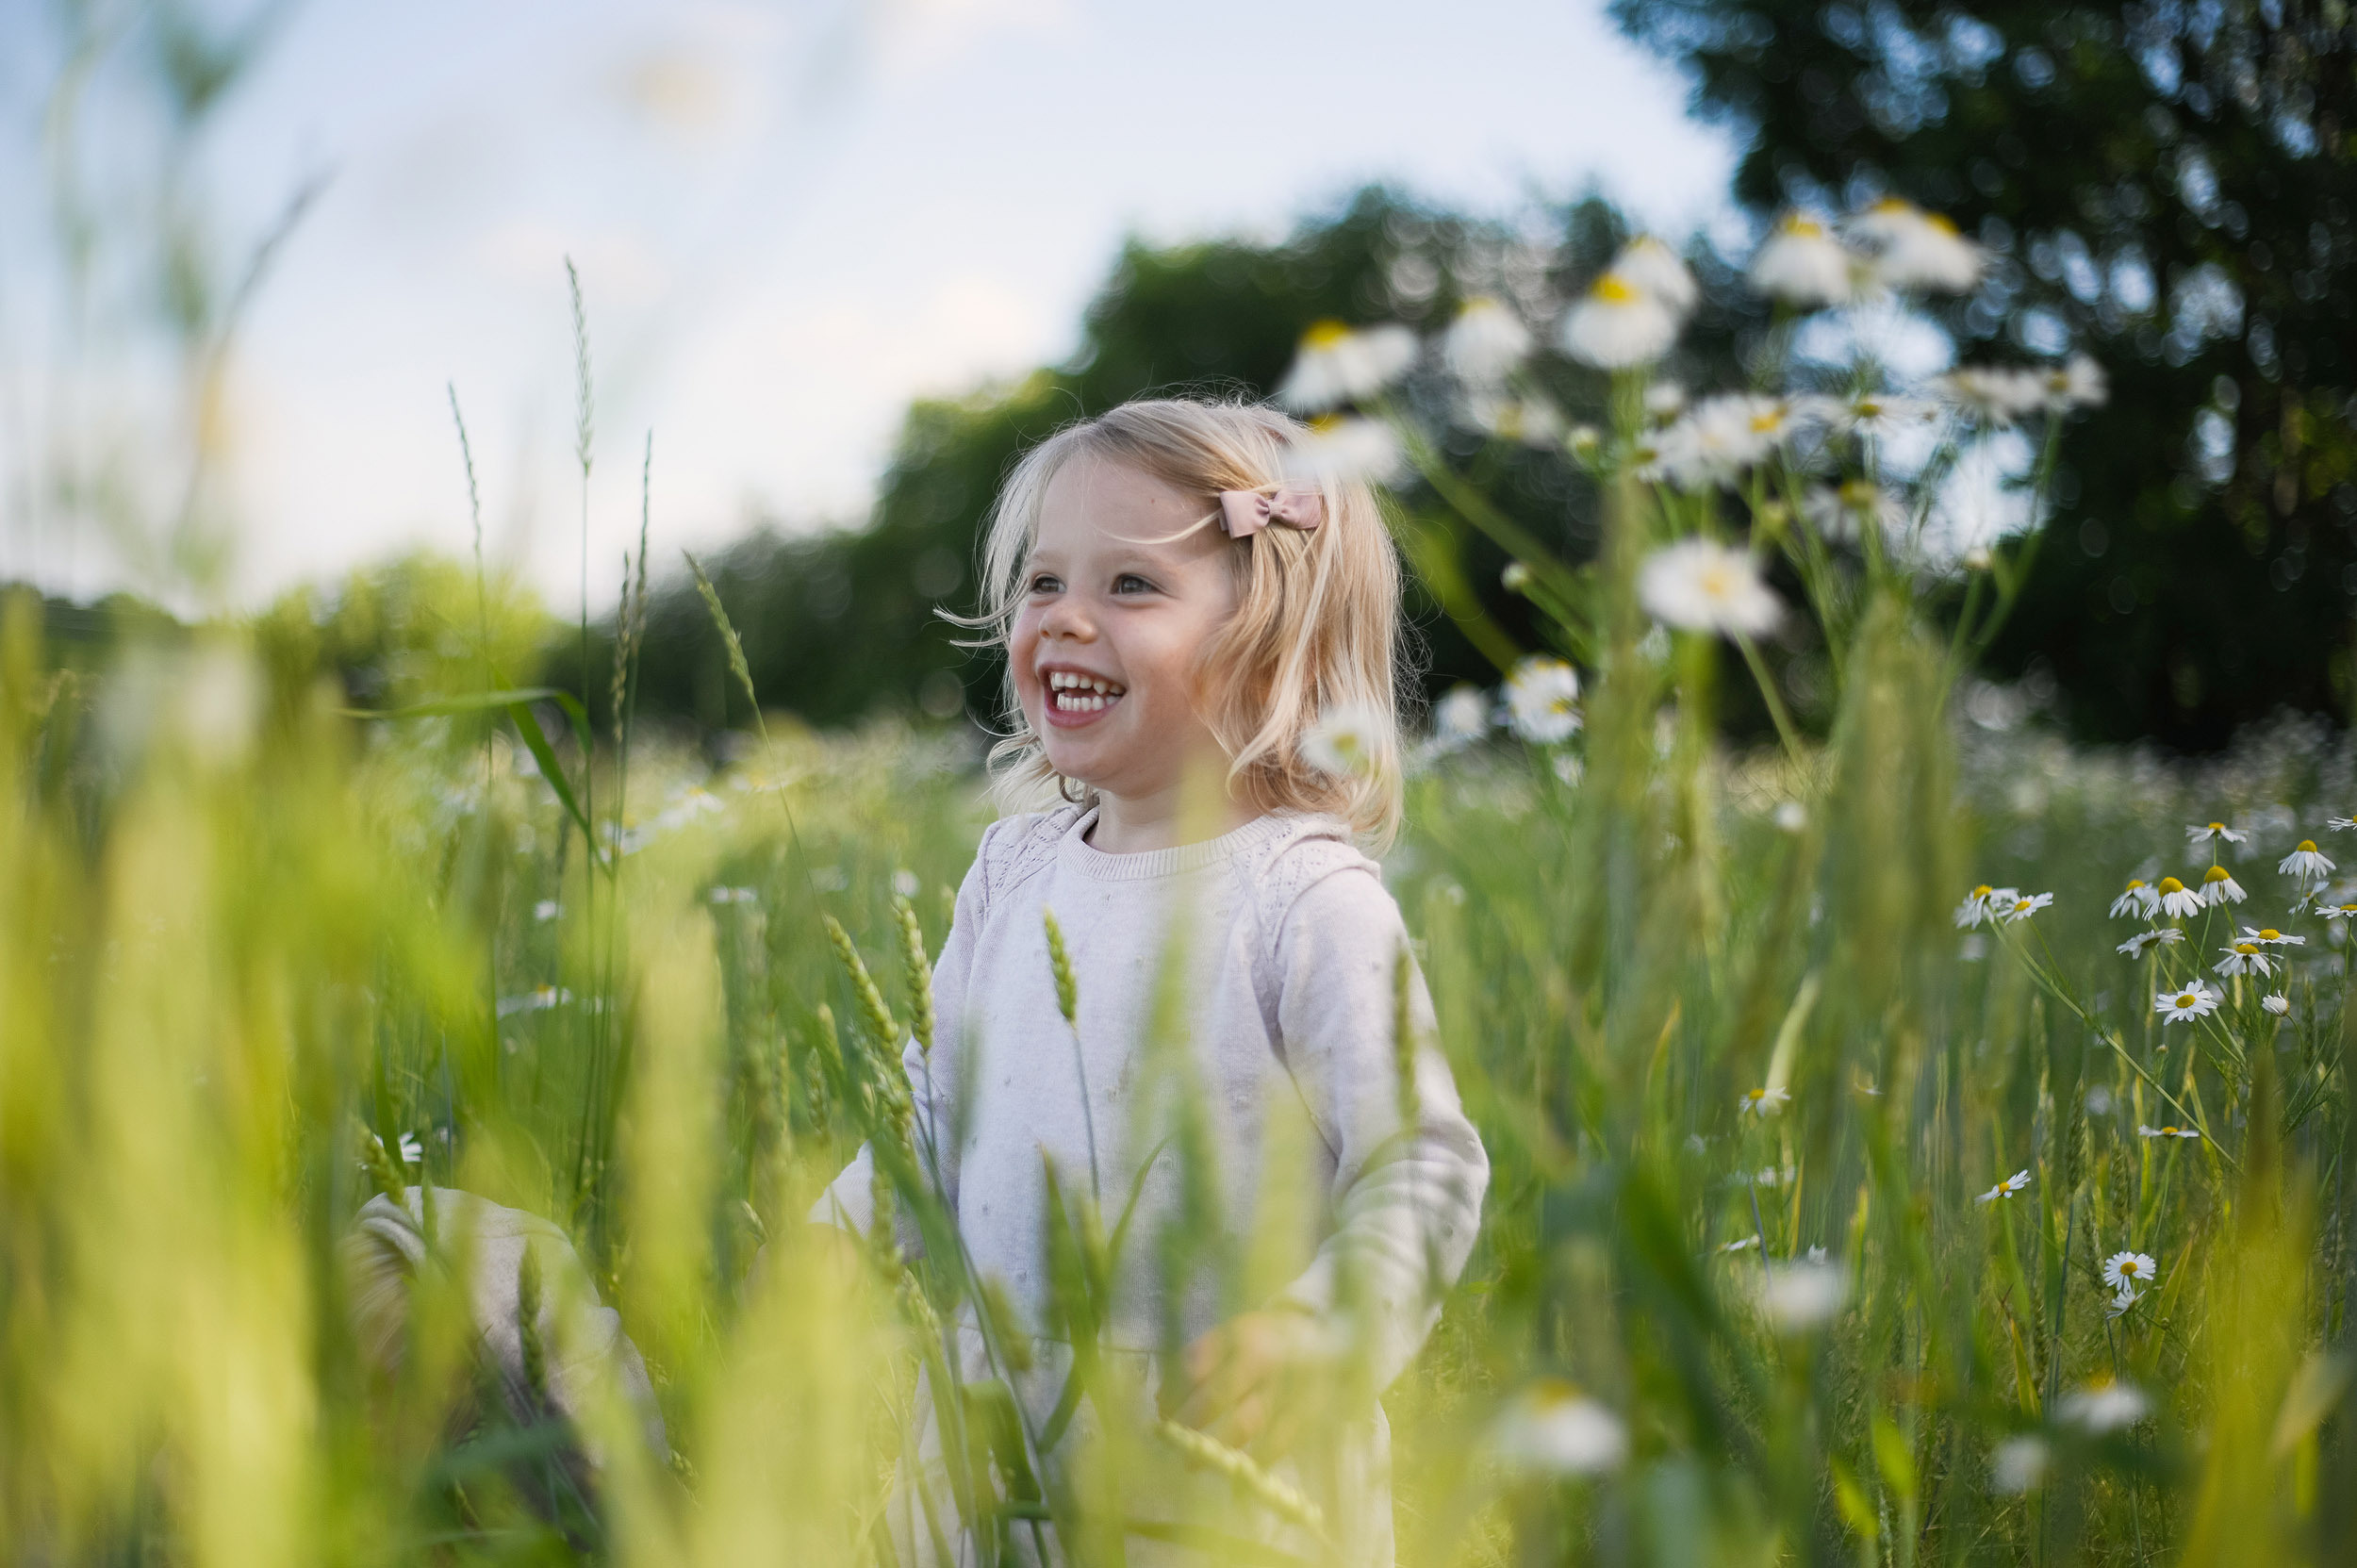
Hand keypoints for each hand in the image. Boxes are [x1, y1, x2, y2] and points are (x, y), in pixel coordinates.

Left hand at [1164, 1307, 1329, 1455]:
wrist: (1327, 1334)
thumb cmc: (1265, 1339)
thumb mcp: (1231, 1335)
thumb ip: (1196, 1361)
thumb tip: (1162, 1401)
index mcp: (1240, 1335)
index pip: (1195, 1368)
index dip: (1174, 1394)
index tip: (1161, 1413)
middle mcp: (1263, 1358)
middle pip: (1217, 1396)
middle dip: (1188, 1424)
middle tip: (1172, 1443)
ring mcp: (1286, 1385)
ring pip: (1246, 1423)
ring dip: (1215, 1446)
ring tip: (1192, 1464)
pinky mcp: (1307, 1410)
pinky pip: (1278, 1442)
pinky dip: (1255, 1459)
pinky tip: (1236, 1469)